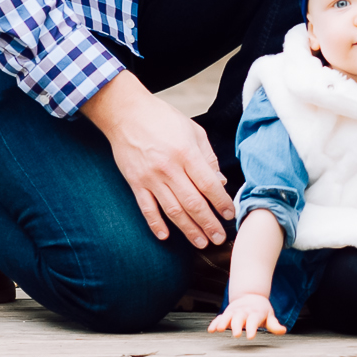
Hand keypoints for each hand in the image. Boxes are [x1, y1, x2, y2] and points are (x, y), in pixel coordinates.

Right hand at [82, 72, 234, 246]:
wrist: (127, 114)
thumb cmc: (163, 119)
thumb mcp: (193, 130)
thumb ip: (208, 157)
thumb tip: (220, 182)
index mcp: (186, 153)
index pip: (208, 184)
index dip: (221, 202)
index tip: (230, 215)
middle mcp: (169, 168)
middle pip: (193, 202)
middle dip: (208, 223)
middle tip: (219, 239)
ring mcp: (150, 177)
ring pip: (172, 210)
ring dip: (188, 229)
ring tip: (201, 243)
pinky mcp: (135, 183)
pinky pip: (146, 208)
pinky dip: (155, 224)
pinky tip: (166, 237)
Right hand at [208, 293, 284, 339]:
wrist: (251, 296)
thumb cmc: (261, 310)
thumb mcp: (269, 316)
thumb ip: (274, 325)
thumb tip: (283, 330)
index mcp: (255, 313)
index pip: (254, 320)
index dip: (252, 328)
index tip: (251, 336)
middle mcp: (244, 312)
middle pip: (240, 318)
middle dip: (237, 326)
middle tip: (236, 334)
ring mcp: (234, 312)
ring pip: (228, 317)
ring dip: (224, 322)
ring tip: (219, 330)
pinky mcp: (227, 314)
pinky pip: (220, 318)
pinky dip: (215, 323)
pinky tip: (211, 330)